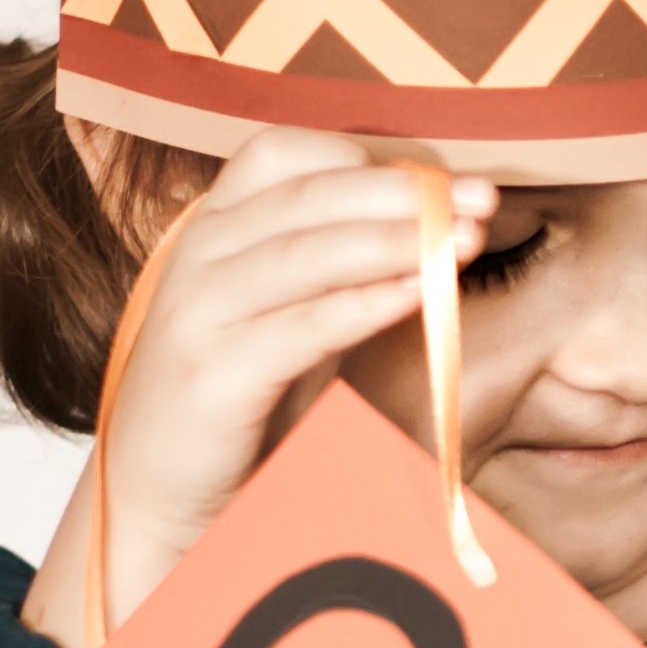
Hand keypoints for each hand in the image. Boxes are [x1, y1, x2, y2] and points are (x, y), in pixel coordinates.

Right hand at [28, 126, 486, 645]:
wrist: (164, 493)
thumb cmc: (244, 396)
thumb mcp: (292, 310)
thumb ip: (341, 263)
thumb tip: (438, 216)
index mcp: (216, 224)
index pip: (285, 154)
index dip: (368, 160)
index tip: (446, 179)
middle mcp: (198, 253)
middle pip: (308, 194)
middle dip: (405, 193)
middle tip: (482, 197)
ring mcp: (197, 310)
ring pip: (305, 252)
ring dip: (396, 240)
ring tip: (466, 240)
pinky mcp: (210, 374)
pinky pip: (299, 327)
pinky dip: (364, 304)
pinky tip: (420, 296)